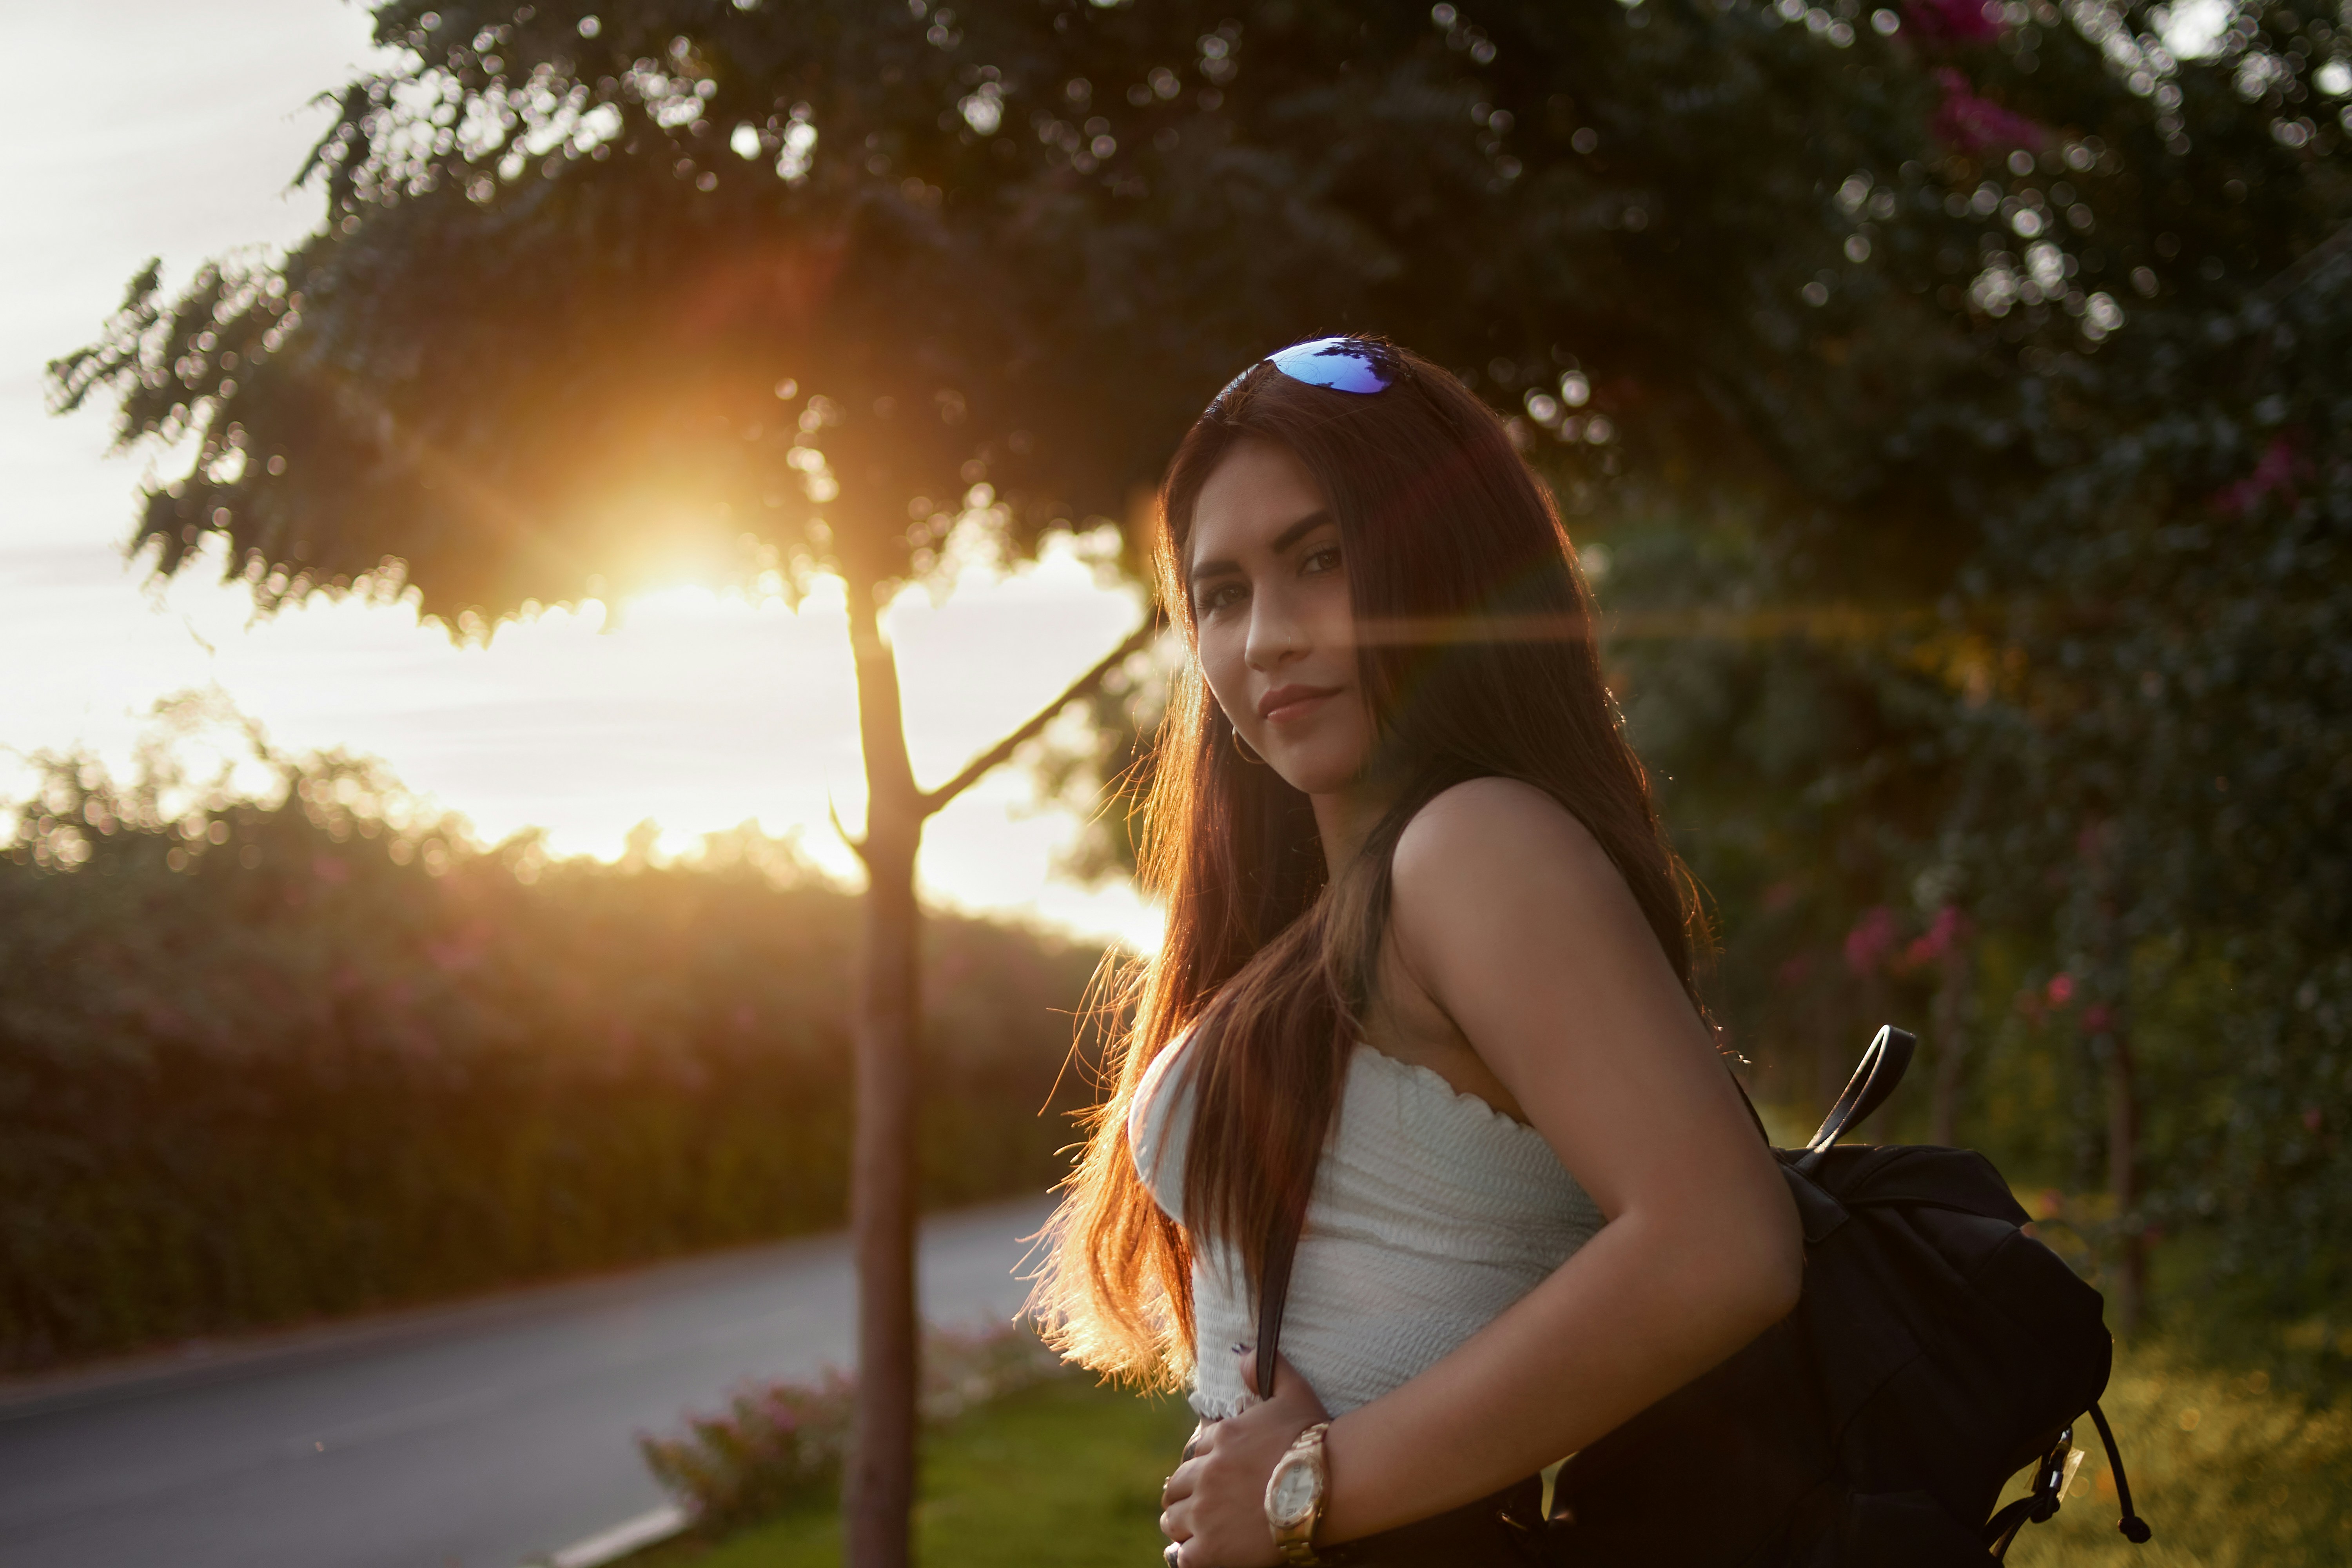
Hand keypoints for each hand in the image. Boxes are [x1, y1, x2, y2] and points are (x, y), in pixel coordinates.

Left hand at [1160, 1345, 1330, 1566]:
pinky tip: (1201, 1553)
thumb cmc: (1314, 1441)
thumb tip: (1241, 1352)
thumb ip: (1266, 1370)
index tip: (1215, 1476)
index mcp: (1220, 1439)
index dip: (1203, 1465)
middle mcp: (1206, 1474)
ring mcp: (1206, 1512)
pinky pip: (1183, 1556)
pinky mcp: (1213, 1548)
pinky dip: (1189, 1555)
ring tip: (1197, 1530)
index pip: (1194, 1453)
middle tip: (1202, 1506)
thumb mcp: (1293, 1394)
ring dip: (1183, 1524)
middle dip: (1186, 1495)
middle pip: (1177, 1487)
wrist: (1328, 1487)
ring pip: (1173, 1520)